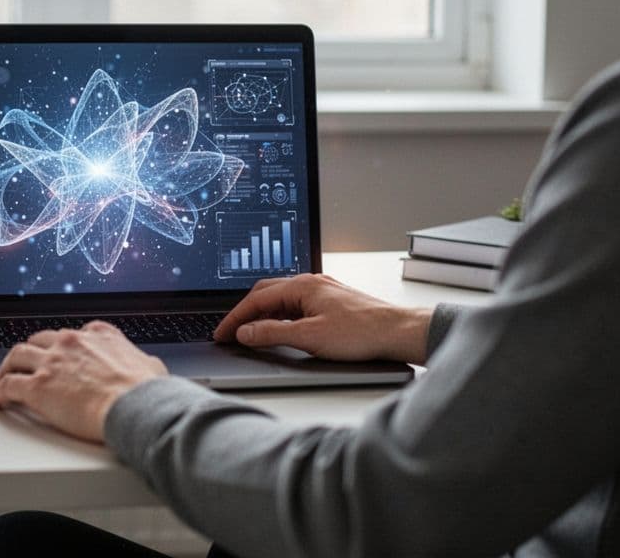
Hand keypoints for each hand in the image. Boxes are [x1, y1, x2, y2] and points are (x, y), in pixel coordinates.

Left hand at [0, 321, 168, 441]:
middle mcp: (70, 342)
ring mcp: (51, 363)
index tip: (58, 353)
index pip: (71, 334)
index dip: (61, 345)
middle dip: (32, 351)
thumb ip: (142, 362)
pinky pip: (7, 387)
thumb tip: (149, 368)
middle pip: (40, 340)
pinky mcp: (37, 387)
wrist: (135, 406)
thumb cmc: (146, 391)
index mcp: (97, 334)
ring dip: (8, 366)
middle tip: (27, 363)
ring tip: (3, 376)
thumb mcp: (151, 366)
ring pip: (17, 356)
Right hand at [213, 273, 431, 363]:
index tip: (222, 333)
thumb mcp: (309, 337)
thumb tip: (246, 333)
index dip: (235, 318)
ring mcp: (322, 291)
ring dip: (262, 314)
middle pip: (266, 293)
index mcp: (302, 285)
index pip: (256, 298)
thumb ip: (273, 334)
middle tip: (230, 332)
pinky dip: (280, 316)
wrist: (398, 332)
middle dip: (244, 312)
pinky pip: (296, 305)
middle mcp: (311, 283)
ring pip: (282, 299)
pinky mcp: (331, 302)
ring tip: (250, 333)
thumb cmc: (361, 332)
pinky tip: (281, 329)